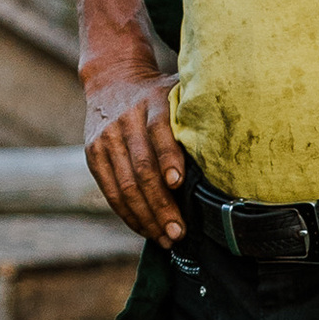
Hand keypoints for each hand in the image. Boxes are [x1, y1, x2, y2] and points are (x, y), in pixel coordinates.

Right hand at [82, 69, 186, 244]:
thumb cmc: (158, 95)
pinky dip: (127, 214)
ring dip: (145, 217)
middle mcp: (125, 121)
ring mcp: (106, 139)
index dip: (168, 158)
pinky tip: (144, 229)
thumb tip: (225, 152)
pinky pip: (110, 190)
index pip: (158, 131)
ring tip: (165, 238)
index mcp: (152, 103)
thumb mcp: (178, 93)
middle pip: (141, 167)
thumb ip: (196, 116)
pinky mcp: (93, 153)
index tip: (178, 183)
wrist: (112, 81)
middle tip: (178, 231)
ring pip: (124, 185)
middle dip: (161, 204)